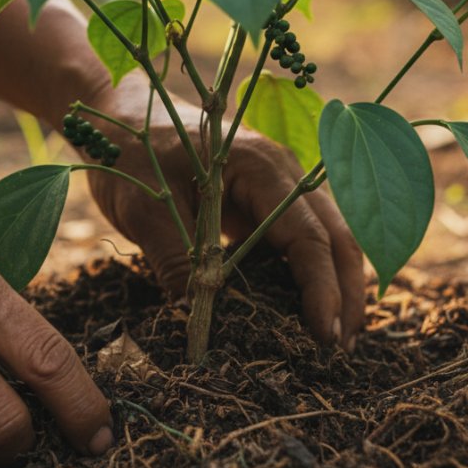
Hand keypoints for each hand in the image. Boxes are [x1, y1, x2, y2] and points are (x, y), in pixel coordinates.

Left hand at [85, 73, 365, 349]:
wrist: (120, 117)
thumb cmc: (131, 154)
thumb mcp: (145, 210)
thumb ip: (175, 261)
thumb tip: (196, 320)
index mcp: (261, 167)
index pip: (309, 235)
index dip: (322, 288)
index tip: (323, 335)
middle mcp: (283, 174)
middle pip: (337, 236)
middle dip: (347, 293)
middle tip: (341, 350)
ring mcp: (278, 187)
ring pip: (328, 239)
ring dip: (337, 285)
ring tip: (334, 339)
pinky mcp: (264, 203)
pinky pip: (301, 240)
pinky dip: (311, 276)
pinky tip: (306, 313)